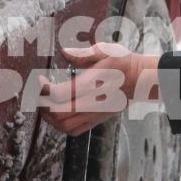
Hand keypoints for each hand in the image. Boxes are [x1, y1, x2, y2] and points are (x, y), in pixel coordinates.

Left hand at [38, 41, 159, 135]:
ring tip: (46, 102)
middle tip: (39, 91)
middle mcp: (93, 102)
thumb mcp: (105, 50)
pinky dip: (59, 125)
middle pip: (58, 112)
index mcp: (93, 83)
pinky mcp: (96, 120)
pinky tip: (57, 113)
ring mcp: (94, 113)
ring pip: (63, 125)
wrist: (140, 80)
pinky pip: (73, 130)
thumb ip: (83, 53)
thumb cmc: (122, 63)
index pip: (60, 94)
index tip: (41, 79)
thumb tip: (64, 52)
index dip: (44, 89)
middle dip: (42, 102)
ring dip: (49, 116)